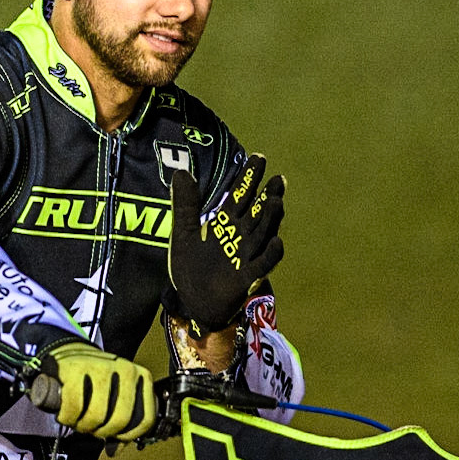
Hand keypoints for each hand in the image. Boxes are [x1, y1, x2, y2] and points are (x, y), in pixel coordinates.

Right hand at [37, 341, 155, 440]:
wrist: (67, 355)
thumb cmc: (93, 382)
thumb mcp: (115, 398)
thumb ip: (121, 424)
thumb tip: (116, 450)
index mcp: (141, 377)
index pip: (145, 419)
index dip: (127, 435)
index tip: (114, 437)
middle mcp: (126, 370)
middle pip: (121, 420)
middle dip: (102, 432)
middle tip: (91, 428)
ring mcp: (102, 367)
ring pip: (98, 415)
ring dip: (84, 426)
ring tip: (78, 420)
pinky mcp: (76, 368)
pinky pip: (75, 406)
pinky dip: (68, 417)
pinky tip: (66, 415)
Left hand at [165, 153, 285, 335]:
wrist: (192, 301)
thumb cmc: (190, 267)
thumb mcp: (183, 233)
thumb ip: (185, 204)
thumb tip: (181, 172)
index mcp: (225, 223)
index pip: (239, 196)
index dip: (248, 178)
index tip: (258, 157)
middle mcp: (240, 236)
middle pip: (257, 212)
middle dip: (267, 195)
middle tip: (277, 178)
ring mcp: (246, 256)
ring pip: (263, 234)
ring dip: (271, 218)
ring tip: (276, 200)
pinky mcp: (246, 277)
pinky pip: (262, 264)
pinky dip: (270, 254)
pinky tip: (277, 241)